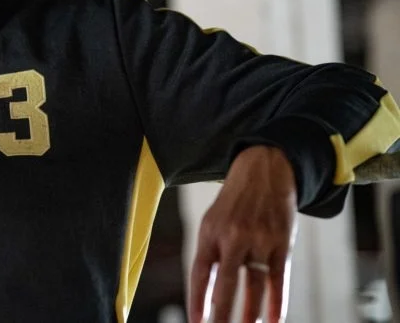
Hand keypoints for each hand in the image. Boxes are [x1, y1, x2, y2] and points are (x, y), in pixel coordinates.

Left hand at [189, 145, 297, 322]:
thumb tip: (208, 293)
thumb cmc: (234, 205)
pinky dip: (278, 301)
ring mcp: (259, 240)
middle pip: (226, 282)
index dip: (197, 299)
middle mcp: (233, 236)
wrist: (263, 172)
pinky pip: (279, 277)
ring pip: (255, 284)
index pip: (200, 272)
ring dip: (251, 312)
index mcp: (210, 232)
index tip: (196, 321)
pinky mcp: (282, 243)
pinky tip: (275, 319)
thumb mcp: (213, 222)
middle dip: (222, 312)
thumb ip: (210, 254)